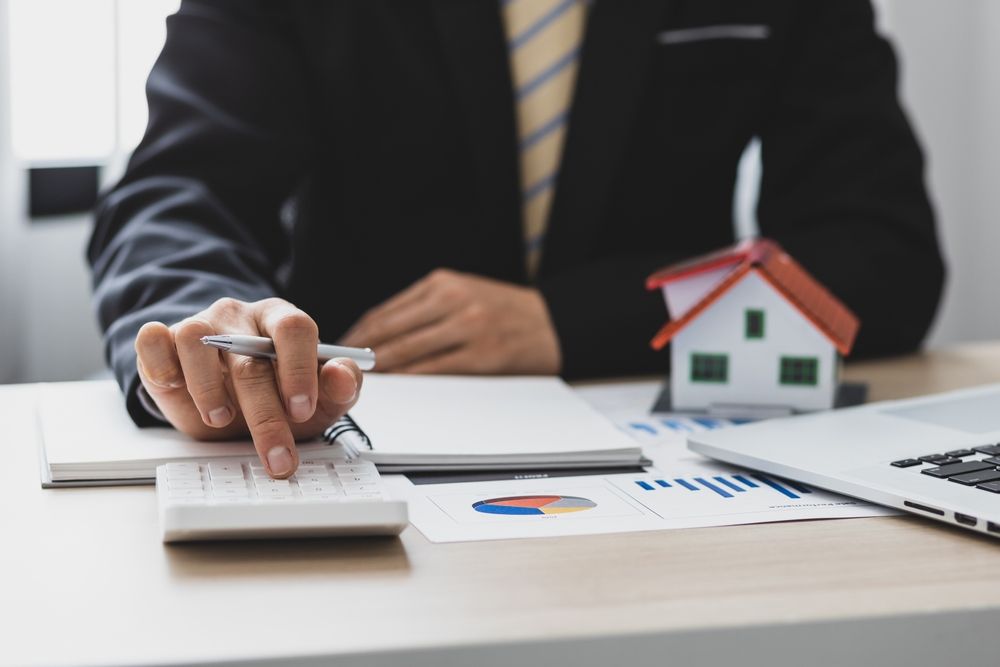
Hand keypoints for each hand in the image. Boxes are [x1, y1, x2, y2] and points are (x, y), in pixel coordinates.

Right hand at [134, 298, 362, 478]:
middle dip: (264, 413)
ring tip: (221, 418)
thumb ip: (341, 386)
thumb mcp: (320, 399)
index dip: (298, 368)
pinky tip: (175, 387)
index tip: (302, 409)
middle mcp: (239, 319)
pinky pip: (153, 339)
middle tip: (277, 454)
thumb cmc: (278, 396)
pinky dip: (160, 362)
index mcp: (280, 320)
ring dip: (207, 386)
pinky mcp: (162, 342)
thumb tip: (343, 375)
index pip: (294, 327)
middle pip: (248, 356)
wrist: (229, 406)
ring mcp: (199, 325)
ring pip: (195, 337)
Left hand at [340, 269, 561, 373]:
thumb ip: (423, 308)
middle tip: (337, 372)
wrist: (552, 323)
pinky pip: (434, 371)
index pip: (385, 312)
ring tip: (361, 383)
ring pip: (408, 352)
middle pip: (390, 332)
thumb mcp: (462, 292)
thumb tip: (376, 335)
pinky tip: (397, 387)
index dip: (357, 335)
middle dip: (359, 355)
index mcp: (443, 283)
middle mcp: (454, 301)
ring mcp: (469, 328)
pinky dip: (410, 380)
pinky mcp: (482, 356)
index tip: (339, 350)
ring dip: (380, 371)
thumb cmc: (501, 311)